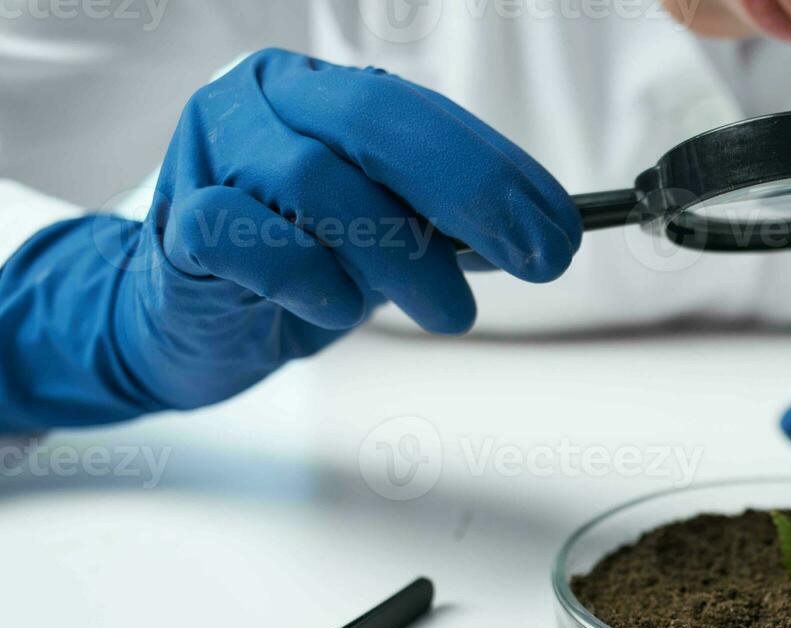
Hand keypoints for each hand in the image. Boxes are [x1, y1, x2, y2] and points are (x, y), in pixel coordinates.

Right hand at [0, 48, 579, 428]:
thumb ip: (449, 226)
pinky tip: (338, 308)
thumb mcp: (388, 241)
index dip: (502, 171)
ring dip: (399, 255)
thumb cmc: (296, 269)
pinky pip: (247, 234)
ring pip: (314, 180)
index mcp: (322, 93)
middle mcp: (264, 102)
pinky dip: (308, 276)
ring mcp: (210, 153)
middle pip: (373, 125)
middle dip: (470, 195)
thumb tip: (539, 235)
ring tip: (446, 311)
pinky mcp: (180, 221)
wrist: (190, 322)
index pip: (424, 115)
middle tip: (533, 263)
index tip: (560, 232)